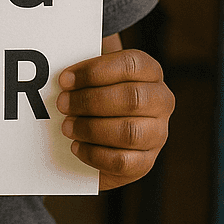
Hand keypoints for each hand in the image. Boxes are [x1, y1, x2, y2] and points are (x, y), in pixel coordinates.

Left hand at [57, 42, 173, 190]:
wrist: (102, 125)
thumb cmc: (95, 89)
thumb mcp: (93, 71)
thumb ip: (85, 61)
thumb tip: (68, 66)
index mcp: (150, 71)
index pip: (130, 65)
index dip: (95, 71)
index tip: (65, 79)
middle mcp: (161, 101)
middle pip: (132, 98)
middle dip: (90, 101)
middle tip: (62, 104)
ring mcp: (157, 133)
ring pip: (129, 132)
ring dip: (91, 129)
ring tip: (67, 126)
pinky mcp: (146, 162)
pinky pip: (123, 162)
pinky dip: (94, 154)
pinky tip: (76, 146)